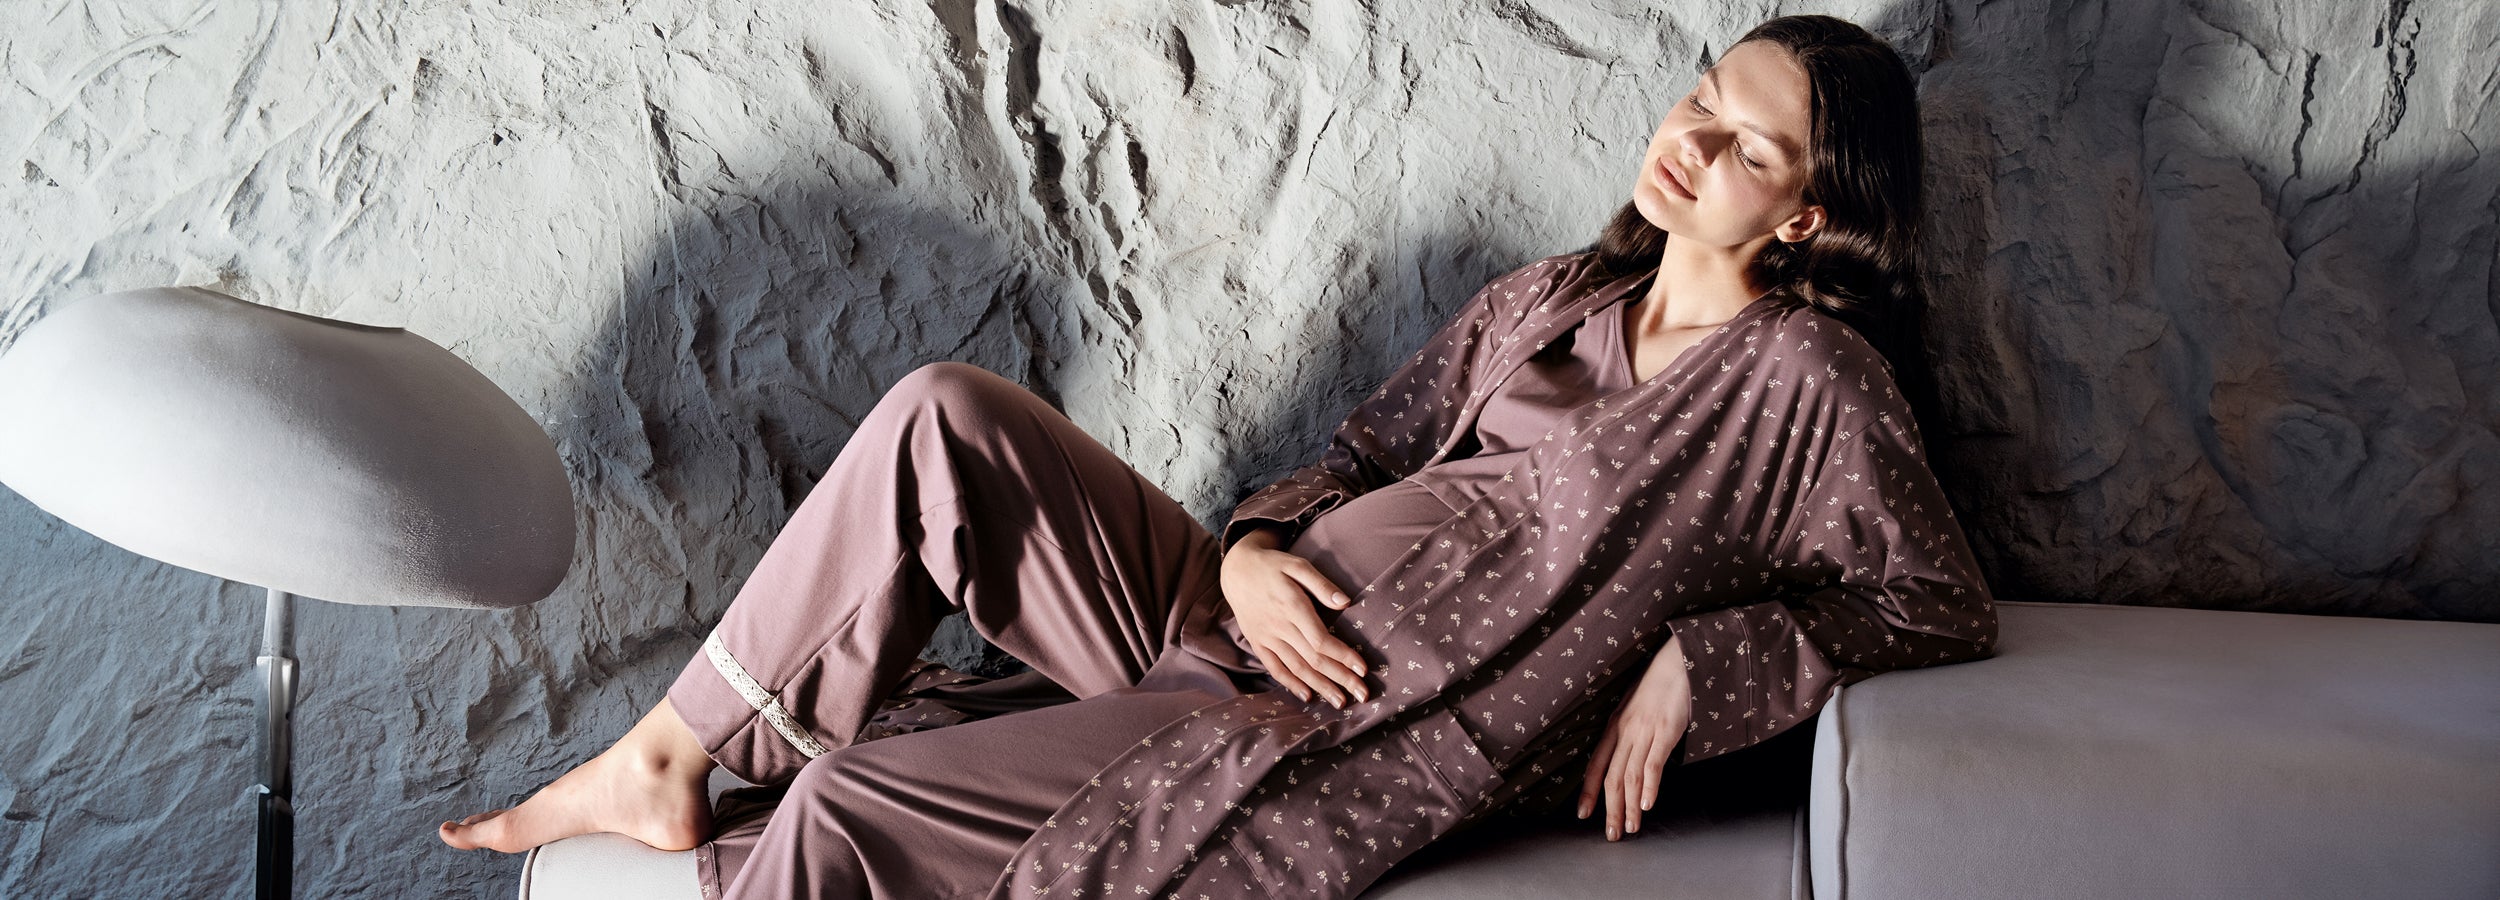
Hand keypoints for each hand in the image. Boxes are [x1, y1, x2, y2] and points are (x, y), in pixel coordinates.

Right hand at [1217, 526, 1371, 708]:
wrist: (1235, 570)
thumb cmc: (1272, 565)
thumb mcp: (1297, 565)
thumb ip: (1321, 584)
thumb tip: (1346, 602)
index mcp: (1292, 606)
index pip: (1321, 640)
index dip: (1343, 656)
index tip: (1363, 668)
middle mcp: (1279, 626)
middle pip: (1313, 659)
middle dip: (1340, 678)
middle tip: (1362, 695)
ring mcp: (1267, 638)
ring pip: (1297, 668)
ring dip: (1320, 687)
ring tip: (1340, 702)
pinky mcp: (1258, 643)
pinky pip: (1275, 668)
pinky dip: (1291, 683)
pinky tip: (1307, 696)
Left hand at [1577, 633, 1693, 840]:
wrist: (1679, 661)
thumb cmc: (1660, 684)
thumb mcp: (1636, 708)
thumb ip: (1630, 732)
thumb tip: (1629, 755)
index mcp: (1615, 726)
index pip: (1595, 764)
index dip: (1588, 791)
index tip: (1583, 814)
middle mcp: (1625, 731)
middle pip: (1611, 777)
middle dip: (1610, 809)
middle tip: (1612, 835)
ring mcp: (1644, 731)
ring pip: (1630, 776)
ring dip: (1629, 806)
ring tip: (1630, 829)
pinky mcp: (1665, 730)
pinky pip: (1653, 764)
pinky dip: (1649, 787)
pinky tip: (1646, 805)